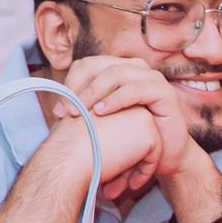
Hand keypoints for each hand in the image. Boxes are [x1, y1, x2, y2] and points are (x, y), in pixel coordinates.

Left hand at [54, 57, 191, 196]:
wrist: (165, 157)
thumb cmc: (133, 139)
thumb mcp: (105, 122)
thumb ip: (85, 111)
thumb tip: (56, 111)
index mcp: (119, 70)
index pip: (86, 65)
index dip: (70, 84)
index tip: (59, 112)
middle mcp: (135, 69)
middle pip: (98, 65)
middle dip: (78, 88)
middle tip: (68, 113)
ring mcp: (152, 78)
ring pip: (115, 73)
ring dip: (93, 92)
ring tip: (81, 113)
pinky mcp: (164, 92)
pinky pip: (135, 89)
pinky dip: (115, 99)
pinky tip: (101, 112)